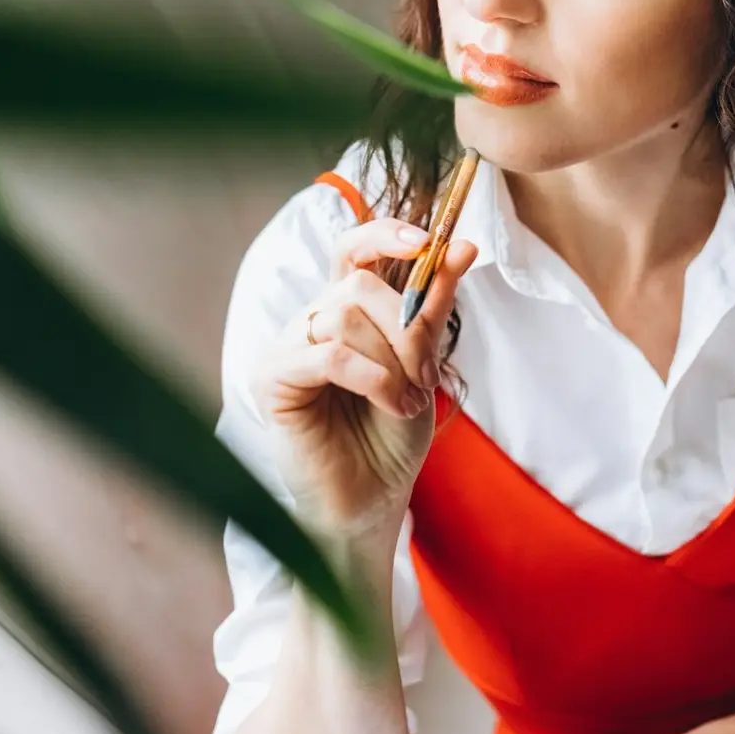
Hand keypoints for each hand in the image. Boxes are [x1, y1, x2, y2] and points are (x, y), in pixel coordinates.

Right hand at [251, 214, 477, 538]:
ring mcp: (288, 346)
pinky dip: (371, 376)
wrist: (372, 500)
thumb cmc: (392, 435)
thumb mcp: (424, 365)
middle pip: (359, 282)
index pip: (354, 247)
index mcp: (346, 310)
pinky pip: (328, 354)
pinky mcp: (272, 378)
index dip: (385, 233)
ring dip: (393, 360)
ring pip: (345, 316)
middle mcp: (313, 320)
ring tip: (408, 401)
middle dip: (405, 324)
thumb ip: (433, 308)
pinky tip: (391, 404)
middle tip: (427, 375)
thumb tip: (462, 246)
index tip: (428, 241)